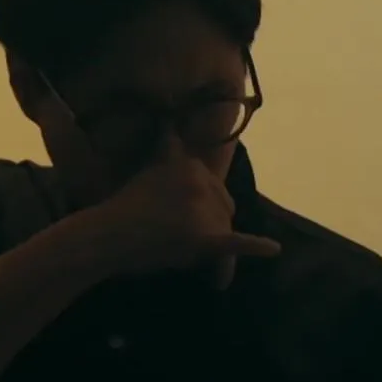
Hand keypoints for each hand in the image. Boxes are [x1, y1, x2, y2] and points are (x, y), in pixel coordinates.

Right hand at [91, 135, 280, 288]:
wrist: (107, 236)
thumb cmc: (125, 205)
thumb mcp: (149, 167)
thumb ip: (167, 149)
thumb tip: (169, 114)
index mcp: (191, 165)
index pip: (213, 187)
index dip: (204, 204)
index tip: (188, 218)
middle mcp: (201, 182)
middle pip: (224, 207)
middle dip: (213, 223)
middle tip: (191, 243)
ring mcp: (203, 210)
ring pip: (224, 227)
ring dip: (217, 246)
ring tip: (206, 267)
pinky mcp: (205, 238)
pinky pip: (235, 242)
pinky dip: (256, 247)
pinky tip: (273, 250)